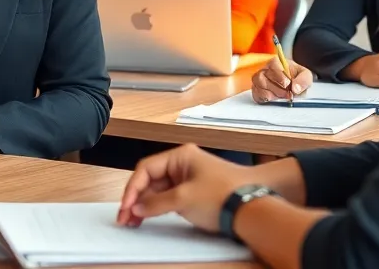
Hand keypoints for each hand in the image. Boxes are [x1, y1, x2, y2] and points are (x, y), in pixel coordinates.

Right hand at [117, 144, 252, 231]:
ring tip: (133, 221)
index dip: (133, 188)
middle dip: (136, 198)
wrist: (253, 209)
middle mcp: (184, 164)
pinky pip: (170, 197)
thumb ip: (156, 203)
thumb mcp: (183, 199)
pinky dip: (158, 207)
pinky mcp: (195, 192)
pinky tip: (149, 216)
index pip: (146, 169)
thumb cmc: (222, 196)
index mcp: (180, 156)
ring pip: (159, 190)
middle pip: (151, 179)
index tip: (126, 206)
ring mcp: (190, 178)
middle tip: (125, 217)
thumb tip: (137, 207)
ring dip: (145, 205)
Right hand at [251, 57, 312, 102]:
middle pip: (263, 76)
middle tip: (288, 93)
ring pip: (259, 86)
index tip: (287, 84)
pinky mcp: (256, 90)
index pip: (272, 63)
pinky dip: (267, 99)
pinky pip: (257, 95)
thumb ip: (303, 80)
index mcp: (276, 62)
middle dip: (278, 88)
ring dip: (273, 94)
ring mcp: (258, 79)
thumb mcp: (305, 75)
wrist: (292, 85)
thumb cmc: (296, 77)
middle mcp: (264, 69)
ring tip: (282, 96)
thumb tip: (295, 88)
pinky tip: (274, 98)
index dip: (279, 75)